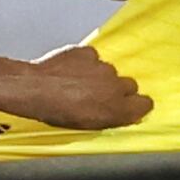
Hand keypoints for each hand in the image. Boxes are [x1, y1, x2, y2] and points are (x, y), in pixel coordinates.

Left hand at [8, 44, 150, 131]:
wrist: (34, 89)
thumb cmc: (55, 112)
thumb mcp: (88, 126)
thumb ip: (110, 117)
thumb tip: (120, 113)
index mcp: (117, 109)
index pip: (145, 104)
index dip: (135, 104)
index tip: (128, 106)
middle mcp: (115, 86)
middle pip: (129, 85)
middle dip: (116, 89)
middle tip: (98, 95)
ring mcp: (102, 67)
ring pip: (108, 70)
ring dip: (98, 76)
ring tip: (78, 84)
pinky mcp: (88, 53)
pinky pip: (92, 58)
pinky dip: (83, 63)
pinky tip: (70, 71)